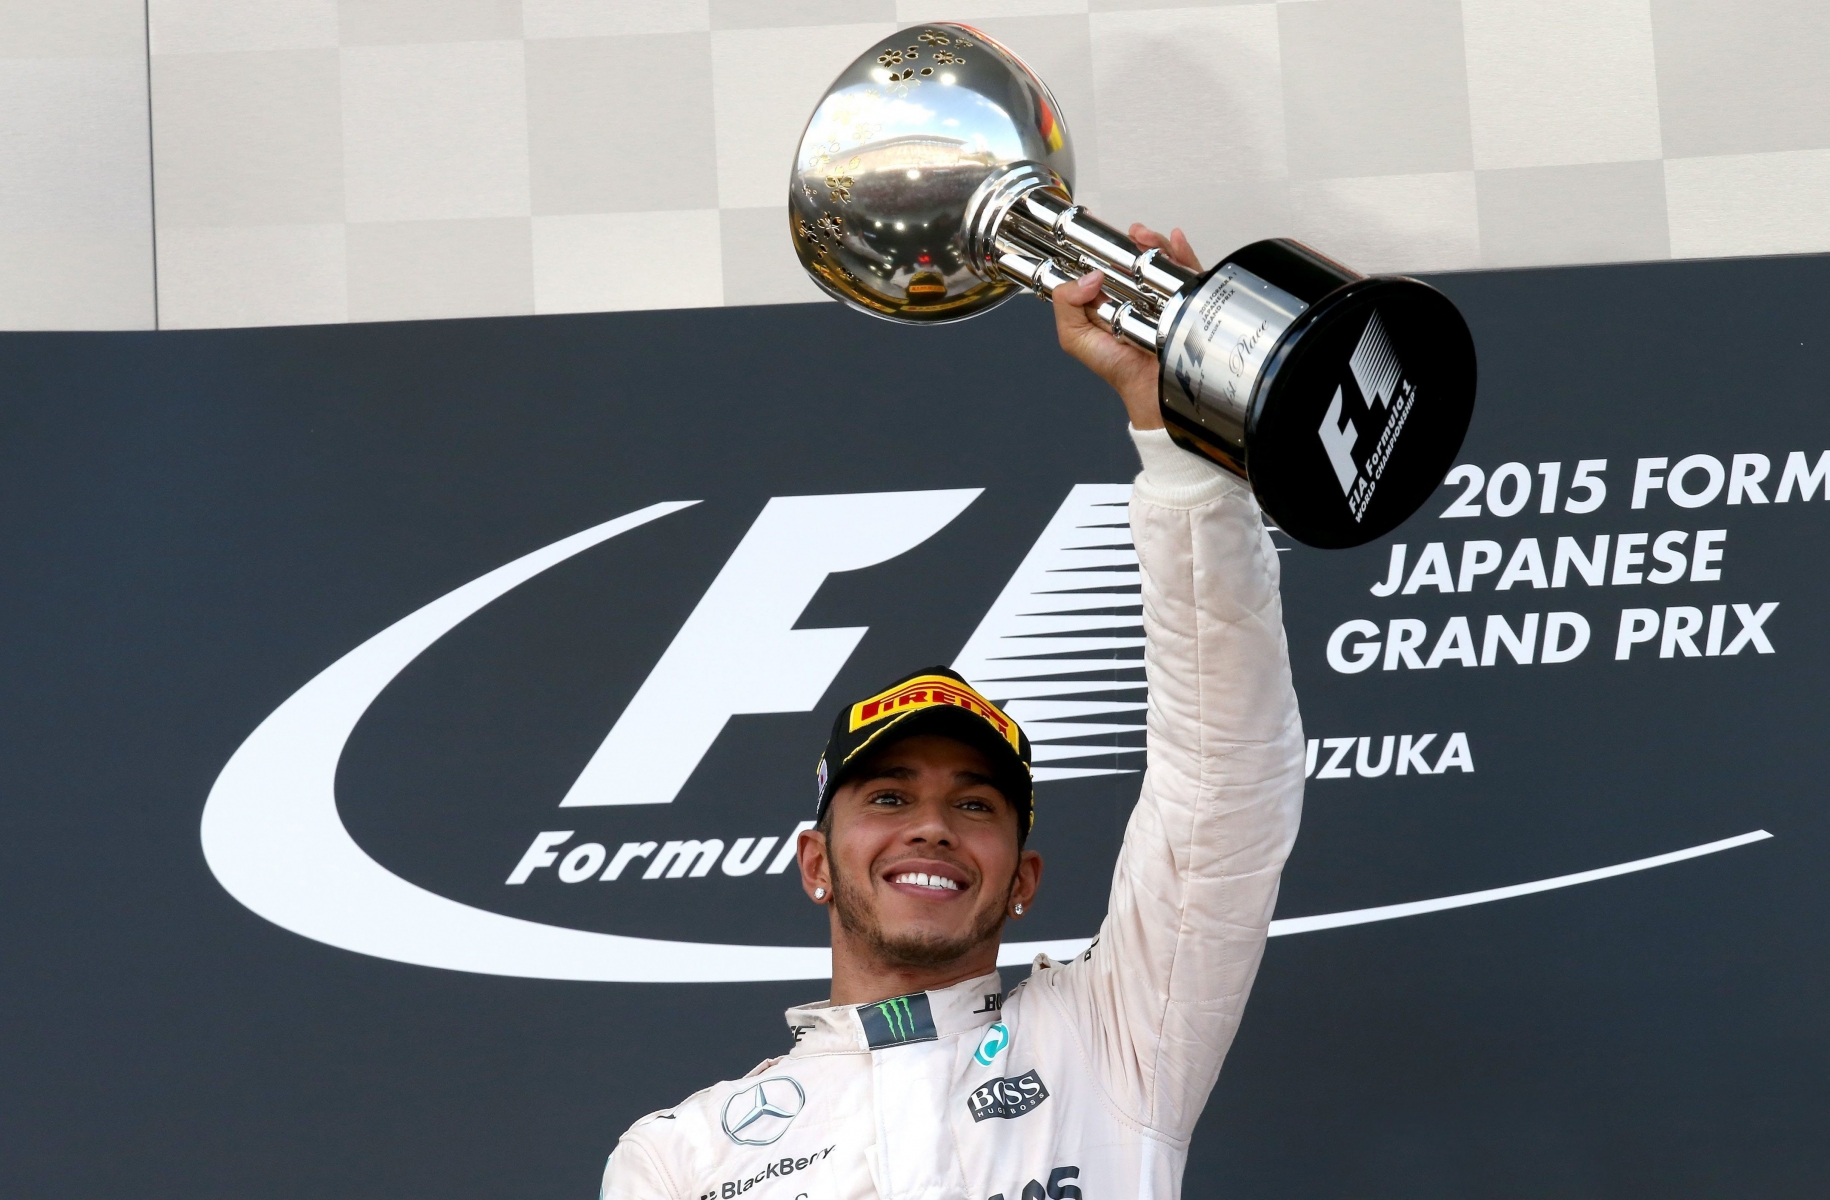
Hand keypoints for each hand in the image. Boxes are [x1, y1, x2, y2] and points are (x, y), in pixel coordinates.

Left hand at [1050, 225, 1201, 430]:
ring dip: (1156, 242)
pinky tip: (1176, 240)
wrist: (1152, 392)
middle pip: (1136, 256)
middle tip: (1128, 235)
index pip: (1106, 263)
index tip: (1097, 231)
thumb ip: (1066, 306)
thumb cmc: (1117, 369)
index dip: (1103, 246)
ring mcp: (1163, 297)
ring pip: (1162, 259)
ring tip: (1144, 237)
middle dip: (1133, 241)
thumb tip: (1089, 276)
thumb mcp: (1075, 338)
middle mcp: (1136, 295)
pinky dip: (1184, 253)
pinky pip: (1190, 272)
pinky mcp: (1187, 302)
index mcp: (1108, 300)